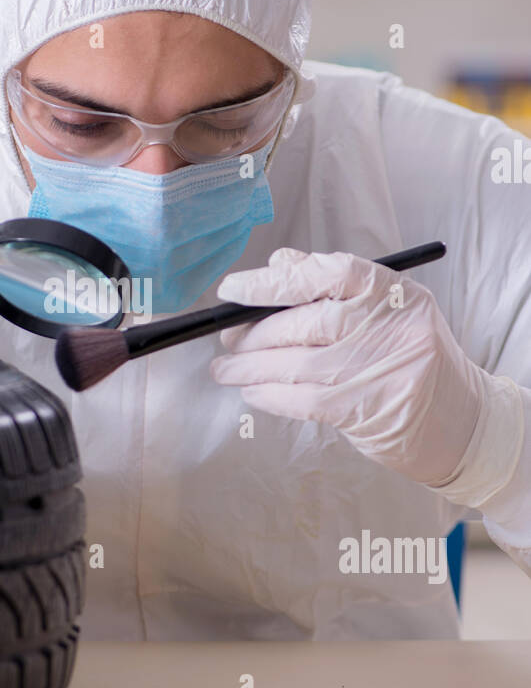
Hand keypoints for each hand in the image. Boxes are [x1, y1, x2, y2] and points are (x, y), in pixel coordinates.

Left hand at [209, 247, 487, 487]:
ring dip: (250, 368)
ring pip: (297, 364)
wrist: (462, 423)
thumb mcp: (387, 311)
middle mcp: (389, 327)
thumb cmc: (410, 358)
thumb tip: (277, 264)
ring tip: (225, 369)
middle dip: (255, 332)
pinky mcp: (365, 410)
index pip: (329, 273)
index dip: (276, 279)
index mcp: (394, 293)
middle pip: (306, 322)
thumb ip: (333, 286)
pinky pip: (303, 399)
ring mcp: (379, 370)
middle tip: (227, 338)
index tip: (237, 288)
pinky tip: (252, 392)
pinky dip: (269, 396)